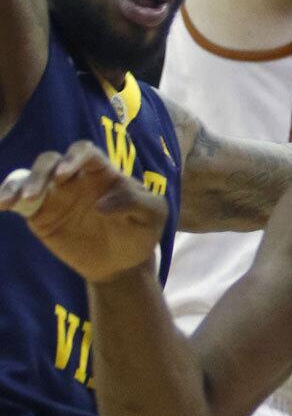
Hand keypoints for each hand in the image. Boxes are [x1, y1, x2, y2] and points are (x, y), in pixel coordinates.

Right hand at [0, 141, 166, 282]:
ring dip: (20, 183)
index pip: (85, 152)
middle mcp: (75, 178)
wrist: (124, 263)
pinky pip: (18, 201)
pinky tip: (2, 204)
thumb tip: (101, 204)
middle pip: (51, 160)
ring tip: (16, 200)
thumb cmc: (142, 231)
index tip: (65, 176)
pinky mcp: (40, 214)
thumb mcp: (153, 214)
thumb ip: (135, 201)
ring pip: (30, 176)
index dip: (73, 158)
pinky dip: (6, 197)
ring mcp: (55, 195)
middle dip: (42, 171)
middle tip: (36, 193)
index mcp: (103, 172)